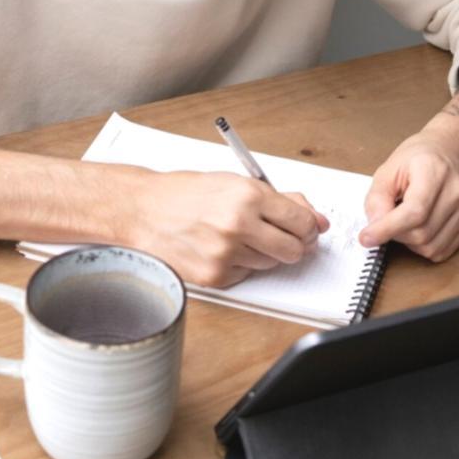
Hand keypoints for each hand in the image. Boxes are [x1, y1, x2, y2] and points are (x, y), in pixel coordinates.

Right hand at [122, 170, 328, 287]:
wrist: (143, 210)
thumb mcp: (236, 182)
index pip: (301, 222)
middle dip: (295, 244)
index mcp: (249, 196)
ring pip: (271, 264)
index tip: (307, 228)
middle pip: (293, 250)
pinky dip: (241, 264)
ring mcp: (226, 254)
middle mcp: (239, 225)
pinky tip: (222, 247)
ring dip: (265, 253)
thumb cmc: (186, 193)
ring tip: (241, 236)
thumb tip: (315, 218)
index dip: (309, 227)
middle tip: (285, 237)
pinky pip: (246, 274)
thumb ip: (279, 199)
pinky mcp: (214, 276)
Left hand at [358, 122, 458, 261]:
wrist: (453, 150)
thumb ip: (378, 197)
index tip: (366, 237)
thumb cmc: (421, 156)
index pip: (414, 212)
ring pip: (430, 247)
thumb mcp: (389, 168)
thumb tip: (374, 226)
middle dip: (395, 233)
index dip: (387, 229)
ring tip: (403, 219)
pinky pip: (440, 251)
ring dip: (408, 242)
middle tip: (386, 218)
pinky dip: (423, 246)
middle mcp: (455, 192)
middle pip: (421, 233)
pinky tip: (417, 228)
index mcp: (434, 172)